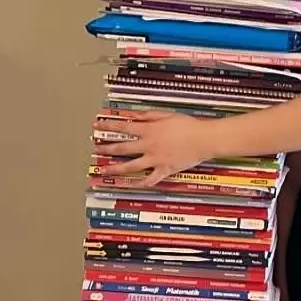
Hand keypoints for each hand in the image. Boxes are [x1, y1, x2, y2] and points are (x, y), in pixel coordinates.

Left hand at [94, 110, 213, 186]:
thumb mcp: (167, 115)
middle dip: (107, 148)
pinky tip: (132, 185)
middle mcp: (149, 145)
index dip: (108, 126)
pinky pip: (150, 179)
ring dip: (116, 168)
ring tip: (105, 170)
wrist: (205, 139)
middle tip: (96, 149)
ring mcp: (156, 159)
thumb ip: (148, 116)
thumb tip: (133, 116)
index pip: (123, 127)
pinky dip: (141, 183)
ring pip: (131, 165)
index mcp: (149, 130)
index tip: (97, 126)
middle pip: (123, 147)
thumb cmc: (189, 125)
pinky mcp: (165, 170)